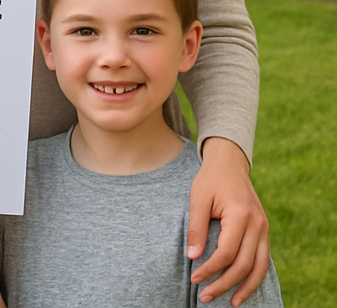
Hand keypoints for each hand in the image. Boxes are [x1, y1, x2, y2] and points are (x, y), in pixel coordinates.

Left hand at [187, 138, 269, 304]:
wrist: (229, 163)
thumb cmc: (210, 179)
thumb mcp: (198, 198)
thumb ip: (196, 227)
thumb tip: (193, 256)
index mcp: (240, 215)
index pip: (226, 252)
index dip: (211, 269)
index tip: (195, 278)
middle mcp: (257, 225)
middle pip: (244, 265)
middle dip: (225, 284)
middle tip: (206, 296)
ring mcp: (264, 229)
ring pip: (259, 268)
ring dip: (245, 288)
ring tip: (231, 302)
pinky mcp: (264, 232)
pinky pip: (263, 260)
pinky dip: (254, 277)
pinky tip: (243, 287)